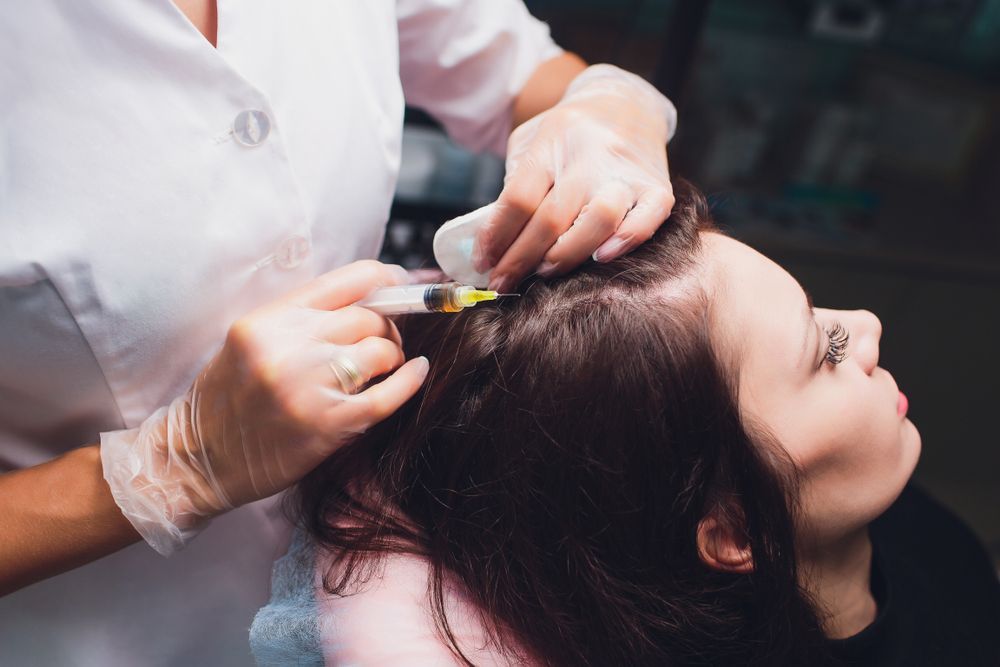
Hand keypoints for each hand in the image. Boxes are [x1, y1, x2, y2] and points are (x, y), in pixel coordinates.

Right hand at [100, 261, 428, 554]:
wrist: (196, 458)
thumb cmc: (228, 397)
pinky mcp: (326, 427)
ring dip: (391, 357)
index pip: (348, 281)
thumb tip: (373, 296)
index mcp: (268, 320)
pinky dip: (409, 381)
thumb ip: (304, 318)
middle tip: (382, 341)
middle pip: (369, 317)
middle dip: (386, 327)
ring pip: (381, 351)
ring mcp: (307, 388)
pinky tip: (416, 373)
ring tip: (381, 367)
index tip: (399, 285)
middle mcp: (287, 348)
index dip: (386, 279)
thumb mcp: (252, 340)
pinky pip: (386, 396)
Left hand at [475, 65, 676, 292]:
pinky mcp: (657, 187)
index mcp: (550, 144)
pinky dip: (625, 242)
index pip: (518, 199)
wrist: (624, 102)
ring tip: (544, 271)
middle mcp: (589, 157)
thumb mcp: (530, 144)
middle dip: (520, 260)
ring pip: (598, 220)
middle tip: (503, 283)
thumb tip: (492, 243)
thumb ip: (514, 186)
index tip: (483, 263)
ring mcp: (625, 173)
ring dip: (566, 255)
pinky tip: (601, 258)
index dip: (495, 237)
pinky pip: (646, 221)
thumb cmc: (566, 136)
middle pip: (551, 218)